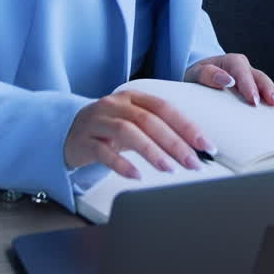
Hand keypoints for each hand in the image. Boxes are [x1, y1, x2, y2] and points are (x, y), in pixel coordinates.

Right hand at [64, 90, 217, 180]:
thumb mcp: (133, 122)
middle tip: (194, 163)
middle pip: (150, 120)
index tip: (206, 145)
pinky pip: (104, 152)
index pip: (165, 108)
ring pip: (129, 132)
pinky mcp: (84, 140)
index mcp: (134, 97)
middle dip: (175, 143)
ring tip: (170, 169)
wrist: (66, 131)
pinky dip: (122, 164)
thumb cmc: (108, 128)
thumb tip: (193, 149)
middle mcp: (117, 105)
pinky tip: (136, 176)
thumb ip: (158, 130)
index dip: (188, 126)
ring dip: (153, 152)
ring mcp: (99, 121)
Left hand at [185, 52, 273, 106]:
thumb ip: (207, 74)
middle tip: (272, 103)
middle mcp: (243, 68)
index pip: (241, 71)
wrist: (197, 79)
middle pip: (258, 76)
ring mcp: (250, 78)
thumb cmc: (196, 77)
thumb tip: (226, 79)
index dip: (248, 85)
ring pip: (265, 83)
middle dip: (266, 89)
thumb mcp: (195, 74)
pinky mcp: (253, 88)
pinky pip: (267, 91)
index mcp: (230, 61)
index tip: (253, 100)